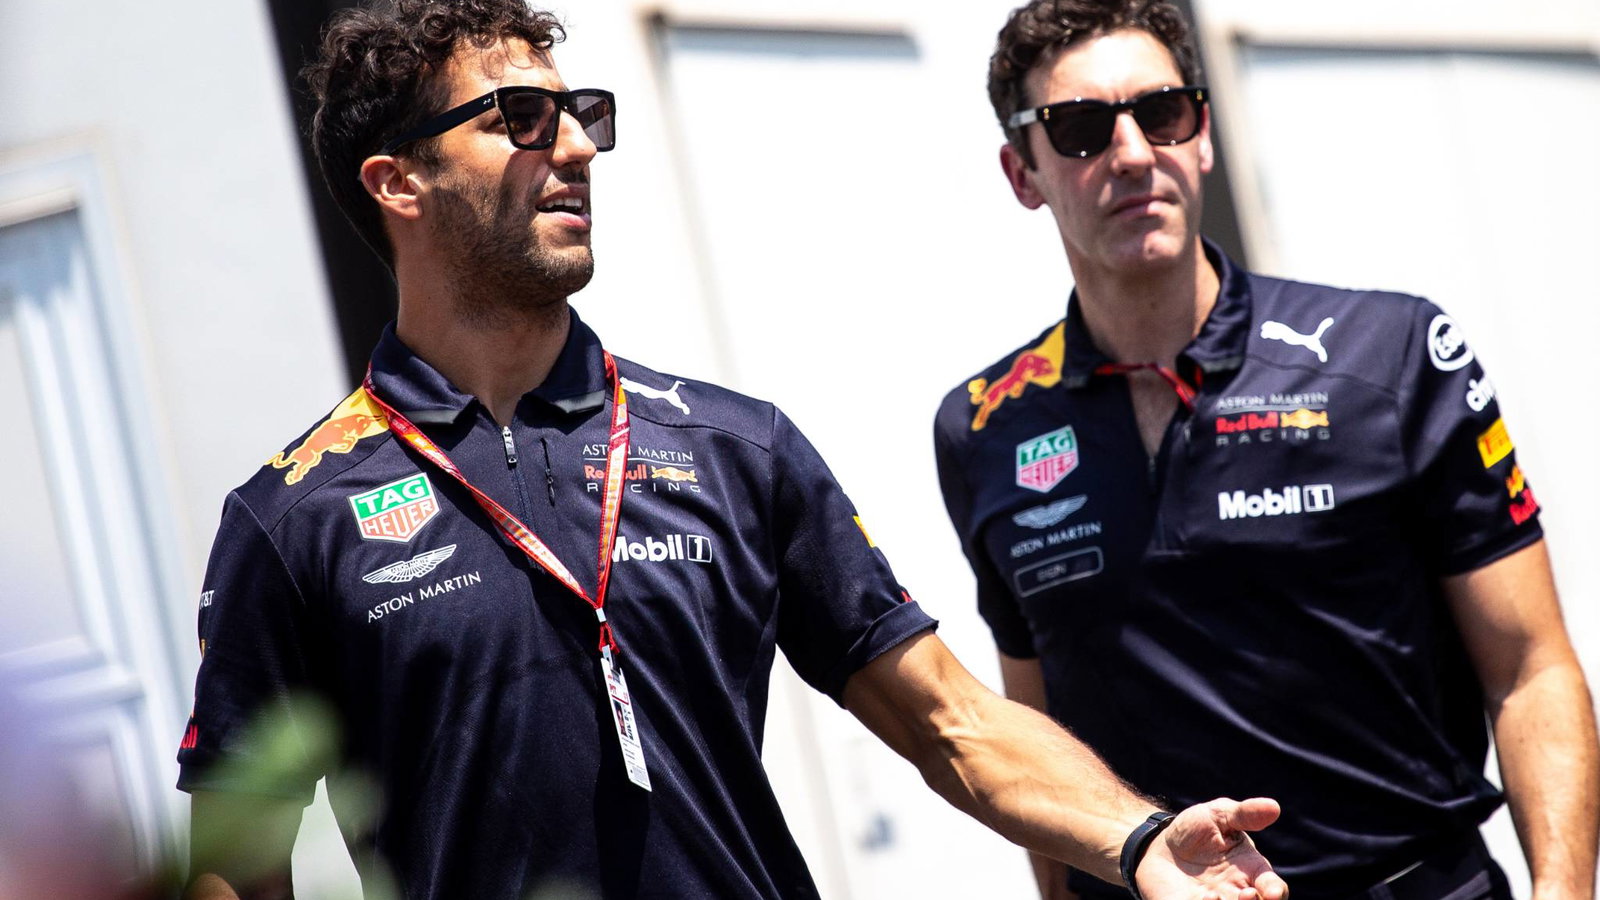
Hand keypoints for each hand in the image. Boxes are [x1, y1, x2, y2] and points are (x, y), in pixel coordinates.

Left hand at [1136, 797, 1287, 899]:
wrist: (1160, 846)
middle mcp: (1237, 893)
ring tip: (1215, 895)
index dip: (1276, 893)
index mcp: (1251, 871)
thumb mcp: (1218, 815)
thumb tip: (1274, 806)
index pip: (1274, 888)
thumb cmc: (1197, 830)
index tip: (1273, 893)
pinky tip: (1200, 897)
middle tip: (1246, 895)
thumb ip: (1244, 814)